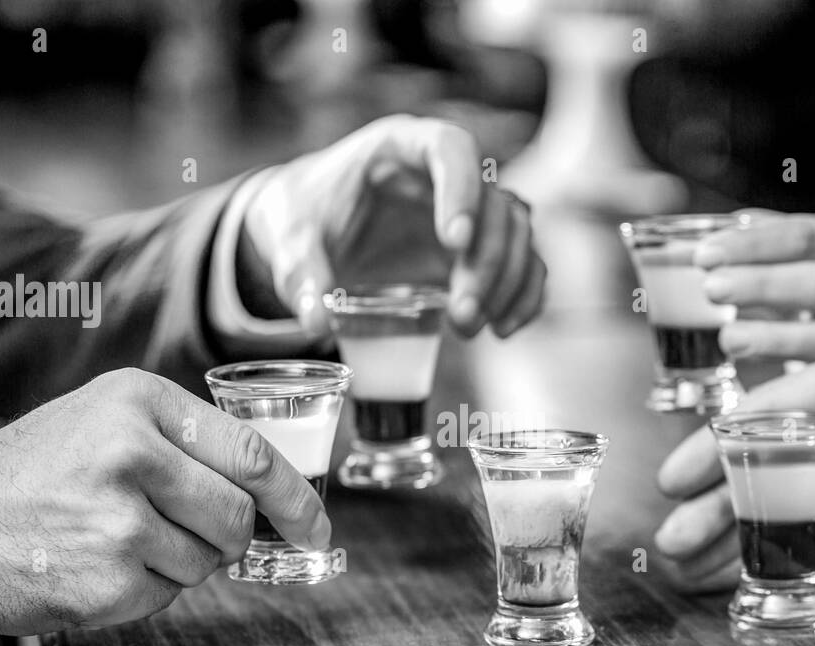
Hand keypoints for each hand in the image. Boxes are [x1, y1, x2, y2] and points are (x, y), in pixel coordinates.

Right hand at [0, 369, 326, 632]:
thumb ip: (182, 441)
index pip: (253, 453)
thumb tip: (273, 484)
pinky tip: (97, 566)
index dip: (296, 497)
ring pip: (209, 561)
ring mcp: (122, 520)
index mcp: (139, 401)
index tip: (317, 525)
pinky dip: (146, 591)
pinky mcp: (110, 580)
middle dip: (227, 536)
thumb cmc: (27, 475)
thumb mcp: (102, 421)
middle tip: (180, 531)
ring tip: (115, 540)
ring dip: (180, 564)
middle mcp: (134, 452)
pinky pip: (169, 596)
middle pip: (238, 514)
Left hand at [243, 115, 545, 338]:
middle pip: (494, 203)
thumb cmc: (306, 216)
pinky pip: (523, 263)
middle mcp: (445, 174)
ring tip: (468, 328)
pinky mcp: (479, 247)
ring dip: (505, 284)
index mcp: (401, 147)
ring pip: (517, 233)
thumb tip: (316, 320)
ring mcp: (469, 209)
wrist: (314, 230)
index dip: (462, 189)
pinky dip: (523, 295)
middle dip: (485, 263)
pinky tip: (503, 329)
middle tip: (460, 315)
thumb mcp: (291, 239)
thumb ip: (301, 275)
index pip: (451, 148)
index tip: (453, 241)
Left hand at [696, 210, 814, 361]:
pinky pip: (813, 374)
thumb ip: (752, 242)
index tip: (706, 254)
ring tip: (728, 338)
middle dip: (761, 287)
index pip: (799, 237)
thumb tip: (686, 246)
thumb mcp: (798, 247)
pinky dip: (777, 372)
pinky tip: (743, 369)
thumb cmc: (814, 271)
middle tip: (712, 289)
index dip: (752, 246)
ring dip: (771, 338)